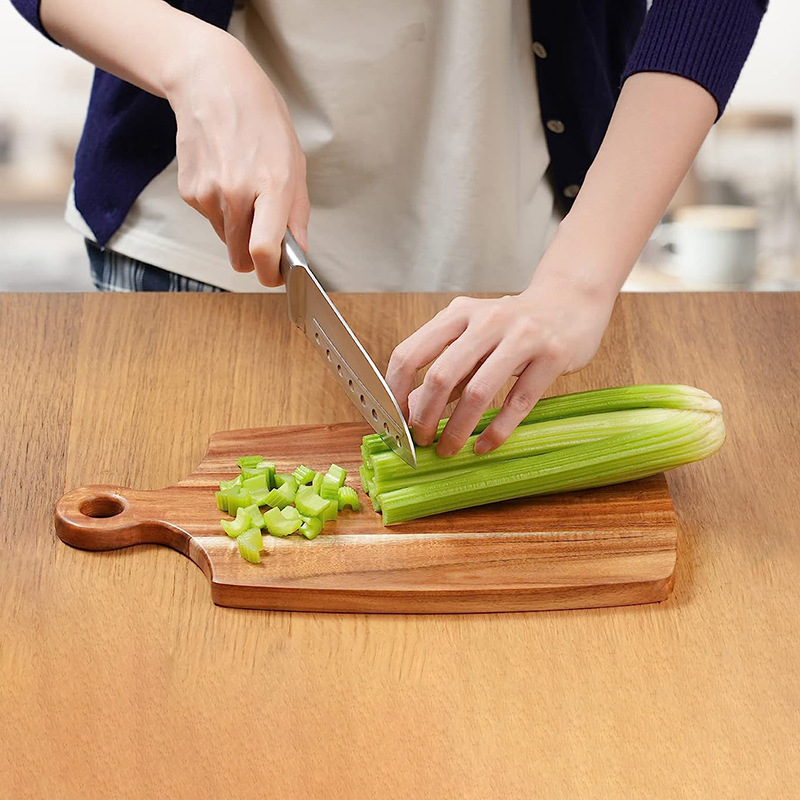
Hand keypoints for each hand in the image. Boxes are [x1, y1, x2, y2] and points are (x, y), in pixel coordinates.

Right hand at [166, 30, 308, 285]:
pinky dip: (220, 211)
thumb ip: (297, 214)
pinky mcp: (189, 191)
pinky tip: (226, 179)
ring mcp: (208, 193)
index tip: (274, 277)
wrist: (214, 85)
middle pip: (240, 257)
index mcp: (270, 186)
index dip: (270, 274)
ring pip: (226, 240)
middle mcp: (236, 193)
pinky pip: (210, 220)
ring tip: (245, 192)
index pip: (264, 249)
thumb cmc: (261, 120)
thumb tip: (299, 250)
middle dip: (254, 258)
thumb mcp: (295, 164)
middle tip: (264, 241)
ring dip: (238, 231)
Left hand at [386, 273, 616, 455]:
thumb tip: (411, 409)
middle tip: (420, 441)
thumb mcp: (474, 338)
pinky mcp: (552, 355)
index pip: (410, 353)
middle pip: (442, 375)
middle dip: (425, 416)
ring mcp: (522, 336)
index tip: (393, 420)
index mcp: (458, 314)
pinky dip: (496, 431)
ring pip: (479, 391)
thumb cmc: (514, 326)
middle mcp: (487, 321)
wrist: (571, 302)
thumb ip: (446, 370)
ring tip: (447, 449)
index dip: (396, 391)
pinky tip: (484, 446)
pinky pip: (518, 402)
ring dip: (457, 428)